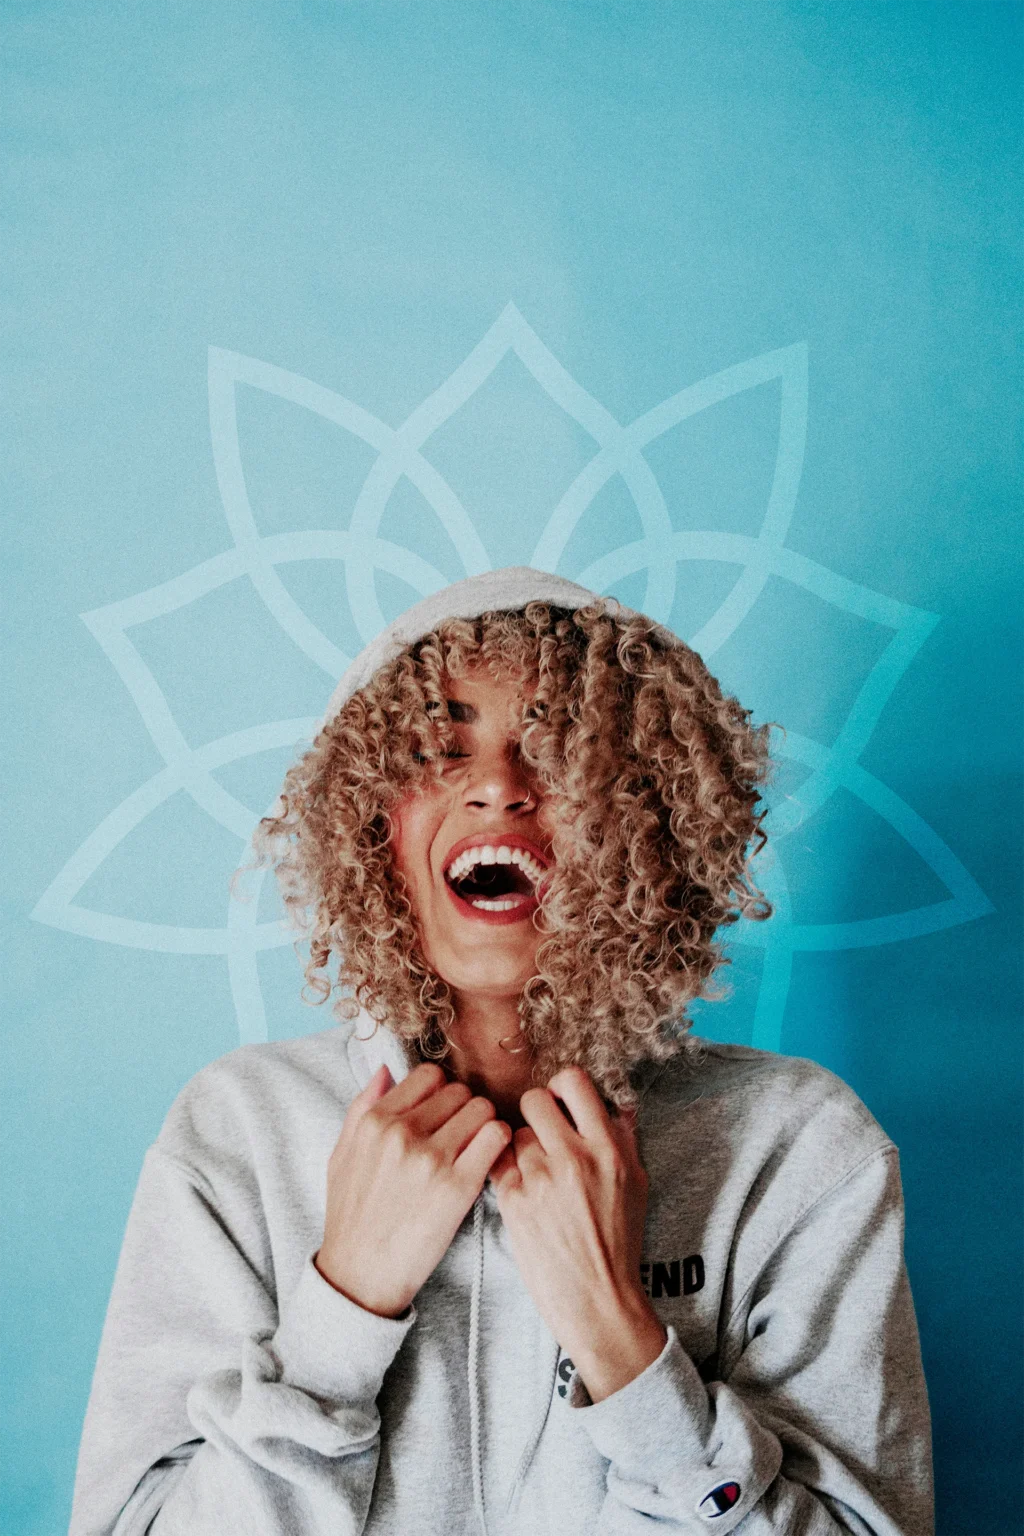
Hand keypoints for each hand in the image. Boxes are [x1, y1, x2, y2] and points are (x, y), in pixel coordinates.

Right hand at [316, 1061, 510, 1317]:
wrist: (361, 1275)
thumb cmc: (351, 1216)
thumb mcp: (341, 1155)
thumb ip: (361, 1107)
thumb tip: (385, 1069)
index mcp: (375, 1121)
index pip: (429, 1075)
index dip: (440, 1092)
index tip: (442, 1113)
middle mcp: (403, 1133)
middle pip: (459, 1091)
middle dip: (464, 1110)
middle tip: (461, 1136)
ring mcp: (431, 1158)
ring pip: (482, 1108)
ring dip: (484, 1125)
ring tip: (476, 1148)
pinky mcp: (458, 1187)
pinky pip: (496, 1137)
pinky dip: (500, 1143)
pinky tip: (489, 1160)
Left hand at [489, 1066, 666, 1402]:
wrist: (597, 1299)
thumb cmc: (619, 1242)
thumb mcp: (635, 1184)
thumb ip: (622, 1138)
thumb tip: (614, 1102)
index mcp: (608, 1149)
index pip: (574, 1082)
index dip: (562, 1086)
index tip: (560, 1100)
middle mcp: (574, 1158)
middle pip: (535, 1101)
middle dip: (535, 1114)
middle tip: (541, 1134)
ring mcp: (540, 1179)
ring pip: (514, 1134)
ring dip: (522, 1149)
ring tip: (537, 1175)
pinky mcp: (513, 1201)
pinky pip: (499, 1162)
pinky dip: (506, 1171)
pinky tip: (521, 1188)